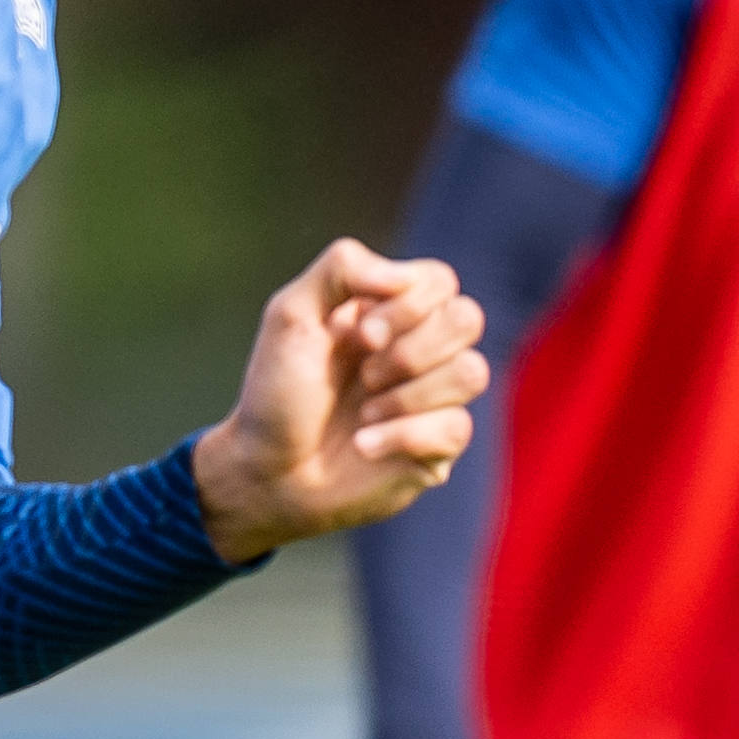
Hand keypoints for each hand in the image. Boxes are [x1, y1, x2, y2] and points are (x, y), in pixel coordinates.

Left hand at [193, 239, 490, 555]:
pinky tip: (364, 446)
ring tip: (363, 415)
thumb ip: (342, 268)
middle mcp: (420, 349)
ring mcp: (434, 398)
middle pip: (467, 319)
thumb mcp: (291, 314)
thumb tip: (403, 276)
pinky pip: (457, 427)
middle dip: (411, 350)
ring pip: (472, 372)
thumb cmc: (277, 392)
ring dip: (407, 395)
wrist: (266, 470)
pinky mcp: (439, 447)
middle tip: (365, 376)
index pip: (440, 281)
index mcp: (390, 310)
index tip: (361, 336)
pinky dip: (402, 436)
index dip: (409, 305)